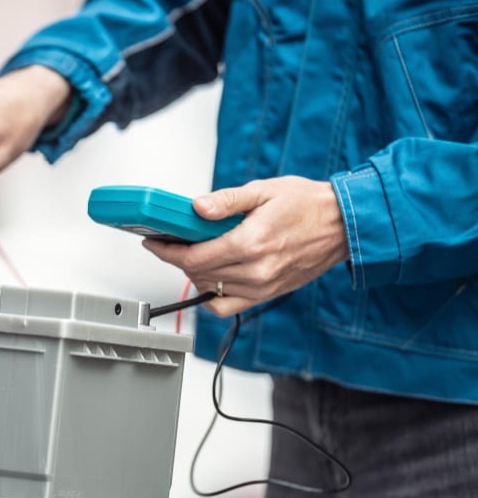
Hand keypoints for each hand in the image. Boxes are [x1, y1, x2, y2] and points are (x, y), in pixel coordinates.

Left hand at [141, 176, 349, 315]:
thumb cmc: (306, 205)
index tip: (154, 243)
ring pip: (209, 291)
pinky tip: (209, 276)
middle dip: (177, 258)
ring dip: (193, 274)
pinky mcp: (268, 295)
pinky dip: (211, 295)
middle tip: (169, 243)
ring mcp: (262, 287)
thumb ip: (226, 200)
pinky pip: (227, 307)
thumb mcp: (263, 190)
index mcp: (250, 243)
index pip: (194, 257)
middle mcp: (255, 271)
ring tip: (191, 254)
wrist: (344, 225)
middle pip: (197, 274)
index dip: (167, 251)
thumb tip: (196, 208)